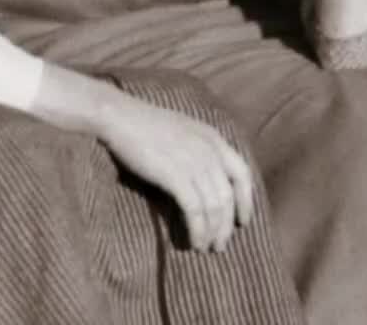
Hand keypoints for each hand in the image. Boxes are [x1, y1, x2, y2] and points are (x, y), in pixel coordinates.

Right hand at [94, 92, 255, 252]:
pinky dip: (197, 230)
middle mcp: (210, 151)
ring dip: (212, 232)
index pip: (242, 174)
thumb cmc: (144, 124)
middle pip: (228, 196)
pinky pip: (195, 211)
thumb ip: (199, 150)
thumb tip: (203, 180)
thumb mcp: (183, 131)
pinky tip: (193, 242)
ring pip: (214, 207)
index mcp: (214, 138)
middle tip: (220, 245)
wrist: (120, 117)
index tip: (242, 221)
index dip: (246, 200)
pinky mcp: (176, 176)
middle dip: (227, 225)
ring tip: (206, 248)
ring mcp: (194, 163)